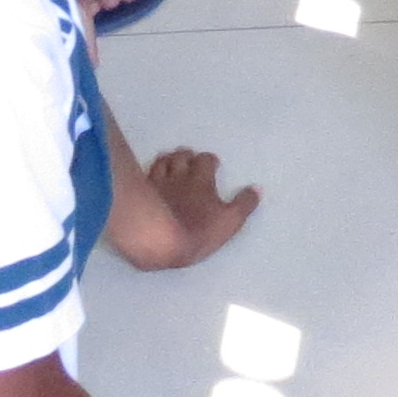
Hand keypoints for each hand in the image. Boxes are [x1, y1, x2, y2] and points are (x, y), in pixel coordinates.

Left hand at [145, 147, 264, 264]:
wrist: (158, 240)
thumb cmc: (198, 232)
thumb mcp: (229, 222)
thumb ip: (244, 204)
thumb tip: (257, 189)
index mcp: (201, 180)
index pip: (206, 160)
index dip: (209, 161)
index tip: (212, 165)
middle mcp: (179, 176)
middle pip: (182, 156)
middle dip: (187, 156)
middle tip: (189, 160)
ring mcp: (158, 183)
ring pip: (162, 162)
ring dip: (168, 160)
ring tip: (170, 163)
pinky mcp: (141, 193)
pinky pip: (145, 174)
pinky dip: (150, 172)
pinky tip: (149, 176)